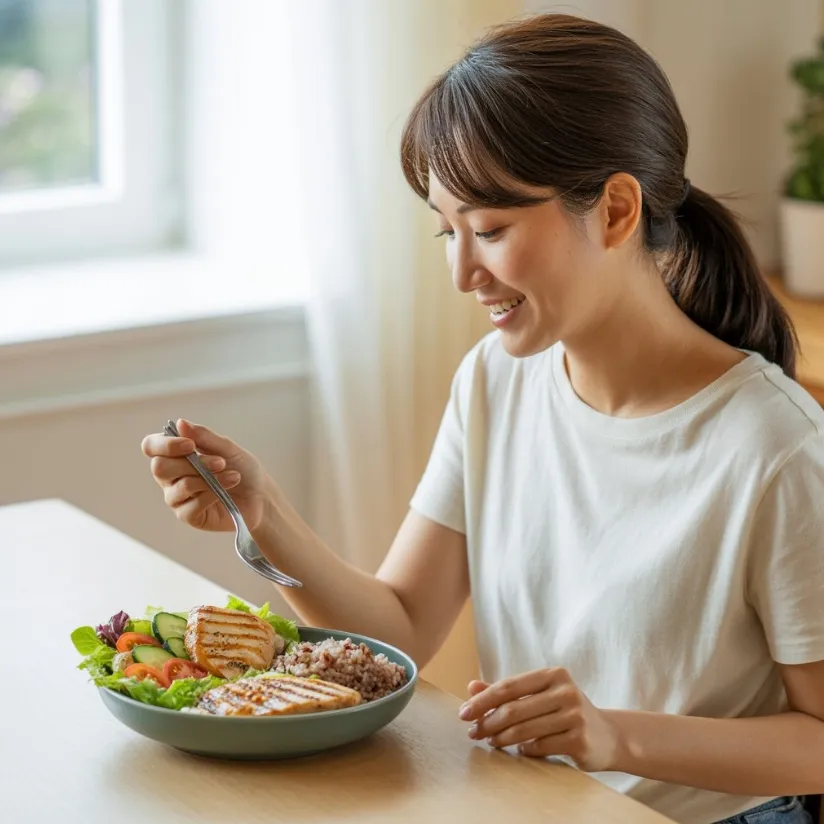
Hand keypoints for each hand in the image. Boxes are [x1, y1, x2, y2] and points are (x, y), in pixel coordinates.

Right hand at [141, 419, 272, 531]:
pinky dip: (212, 494)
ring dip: (209, 478)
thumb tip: (180, 423)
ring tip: (232, 476)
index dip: (165, 444)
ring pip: (179, 486)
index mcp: (175, 455)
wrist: (261, 496)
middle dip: (191, 463)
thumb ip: (203, 436)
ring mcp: (177, 498)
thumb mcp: (226, 448)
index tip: (190, 445)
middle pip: (159, 467)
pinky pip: (191, 505)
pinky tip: (227, 490)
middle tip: (220, 462)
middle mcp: (170, 477)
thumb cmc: (242, 469)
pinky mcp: (189, 516)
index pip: (151, 446)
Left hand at [459, 668, 620, 770]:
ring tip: (488, 741)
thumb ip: (507, 691)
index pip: (509, 686)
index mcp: (553, 674)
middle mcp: (565, 691)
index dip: (483, 700)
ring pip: (524, 730)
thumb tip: (471, 686)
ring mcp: (574, 715)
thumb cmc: (566, 712)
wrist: (608, 736)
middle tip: (472, 732)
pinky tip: (517, 749)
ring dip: (500, 738)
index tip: (463, 712)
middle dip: (487, 722)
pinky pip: (540, 747)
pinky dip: (524, 749)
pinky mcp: (579, 740)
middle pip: (514, 709)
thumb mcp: (540, 695)